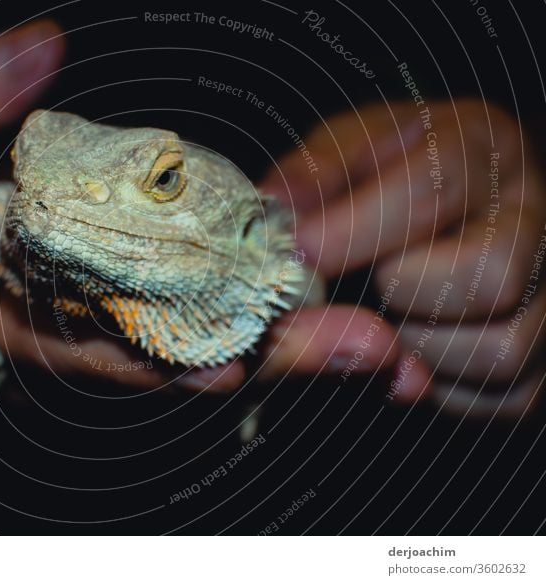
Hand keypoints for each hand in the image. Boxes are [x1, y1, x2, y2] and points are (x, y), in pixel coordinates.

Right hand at [0, 20, 399, 402]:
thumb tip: (38, 48)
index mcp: (15, 312)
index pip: (92, 349)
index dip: (158, 361)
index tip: (232, 366)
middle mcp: (79, 326)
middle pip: (175, 355)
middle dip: (263, 358)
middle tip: (358, 349)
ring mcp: (118, 311)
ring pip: (205, 338)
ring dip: (285, 340)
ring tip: (368, 338)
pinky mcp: (143, 288)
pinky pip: (207, 308)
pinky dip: (262, 308)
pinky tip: (324, 301)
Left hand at [264, 99, 545, 414]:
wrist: (444, 202)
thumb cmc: (389, 171)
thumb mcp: (346, 148)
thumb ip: (312, 176)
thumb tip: (273, 210)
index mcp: (481, 146)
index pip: (432, 190)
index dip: (354, 230)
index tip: (298, 253)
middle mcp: (533, 216)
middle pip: (489, 277)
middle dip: (401, 291)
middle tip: (366, 281)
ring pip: (500, 349)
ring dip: (417, 348)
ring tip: (386, 314)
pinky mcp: (543, 357)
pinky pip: (502, 397)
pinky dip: (440, 387)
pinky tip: (410, 347)